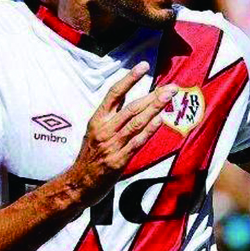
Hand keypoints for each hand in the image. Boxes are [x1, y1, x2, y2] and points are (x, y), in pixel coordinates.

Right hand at [65, 62, 174, 204]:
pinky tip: (160, 120)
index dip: (129, 79)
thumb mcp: (96, 132)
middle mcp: (104, 129)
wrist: (77, 184)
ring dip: (155, 108)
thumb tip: (137, 104)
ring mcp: (111, 145)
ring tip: (169, 97)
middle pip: (131, 107)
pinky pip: (137, 142)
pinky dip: (149, 130)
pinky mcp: (118, 160)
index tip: (143, 66)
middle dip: (153, 96)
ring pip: (136, 122)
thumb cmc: (90, 157)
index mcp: (98, 120)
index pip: (114, 93)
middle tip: (172, 87)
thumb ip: (113, 118)